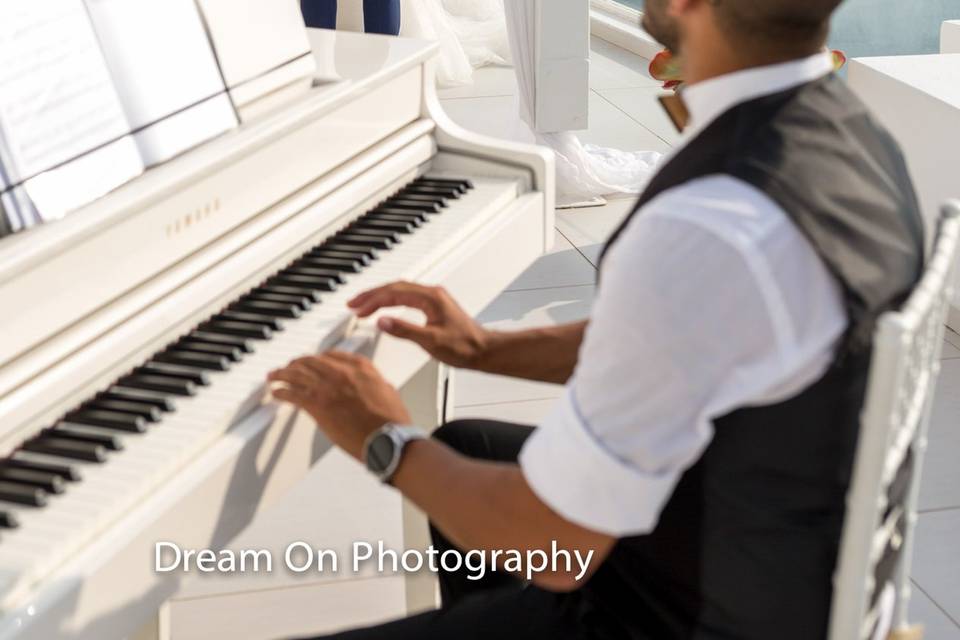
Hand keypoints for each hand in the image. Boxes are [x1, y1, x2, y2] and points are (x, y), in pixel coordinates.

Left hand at [268, 352, 410, 460]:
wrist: (388, 439)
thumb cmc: (392, 421)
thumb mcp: (388, 391)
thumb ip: (375, 383)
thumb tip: (371, 385)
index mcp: (361, 367)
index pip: (331, 355)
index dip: (317, 359)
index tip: (311, 362)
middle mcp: (342, 372)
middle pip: (310, 361)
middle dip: (296, 364)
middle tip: (288, 368)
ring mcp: (328, 387)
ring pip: (297, 374)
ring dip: (282, 374)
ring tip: (274, 376)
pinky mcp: (317, 404)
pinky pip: (292, 393)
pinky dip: (282, 391)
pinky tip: (277, 392)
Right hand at [349, 282, 489, 369]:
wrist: (483, 351)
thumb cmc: (464, 347)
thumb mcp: (431, 341)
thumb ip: (404, 331)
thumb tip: (382, 321)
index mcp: (430, 298)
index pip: (393, 292)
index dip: (372, 299)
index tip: (357, 308)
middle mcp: (432, 294)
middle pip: (394, 288)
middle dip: (372, 295)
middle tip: (353, 304)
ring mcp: (434, 300)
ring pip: (400, 292)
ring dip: (380, 298)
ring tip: (363, 307)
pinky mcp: (434, 308)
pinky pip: (407, 299)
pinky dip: (391, 302)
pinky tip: (385, 310)